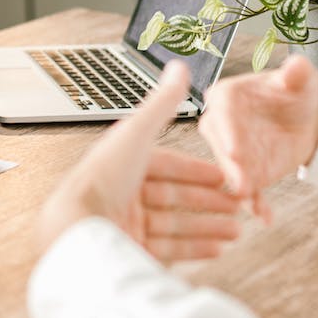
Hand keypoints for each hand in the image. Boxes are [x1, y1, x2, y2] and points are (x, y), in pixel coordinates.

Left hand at [38, 61, 242, 261]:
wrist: (78, 228)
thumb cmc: (103, 178)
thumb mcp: (137, 133)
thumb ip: (162, 104)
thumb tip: (179, 66)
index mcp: (123, 164)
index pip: (167, 166)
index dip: (198, 171)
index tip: (225, 177)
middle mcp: (123, 194)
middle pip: (174, 197)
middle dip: (209, 202)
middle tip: (239, 205)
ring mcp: (126, 224)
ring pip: (176, 225)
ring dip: (209, 227)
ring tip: (237, 231)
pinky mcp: (129, 250)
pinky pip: (169, 250)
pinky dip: (195, 249)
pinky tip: (218, 249)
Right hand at [198, 54, 317, 224]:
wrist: (305, 120)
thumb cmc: (296, 93)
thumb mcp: (301, 80)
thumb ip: (298, 73)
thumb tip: (297, 65)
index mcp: (227, 96)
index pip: (222, 112)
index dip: (228, 131)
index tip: (235, 150)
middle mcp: (221, 125)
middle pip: (221, 146)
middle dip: (230, 165)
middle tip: (240, 182)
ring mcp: (230, 152)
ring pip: (231, 171)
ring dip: (240, 187)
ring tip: (252, 200)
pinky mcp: (245, 173)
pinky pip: (248, 189)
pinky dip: (255, 203)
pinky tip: (265, 216)